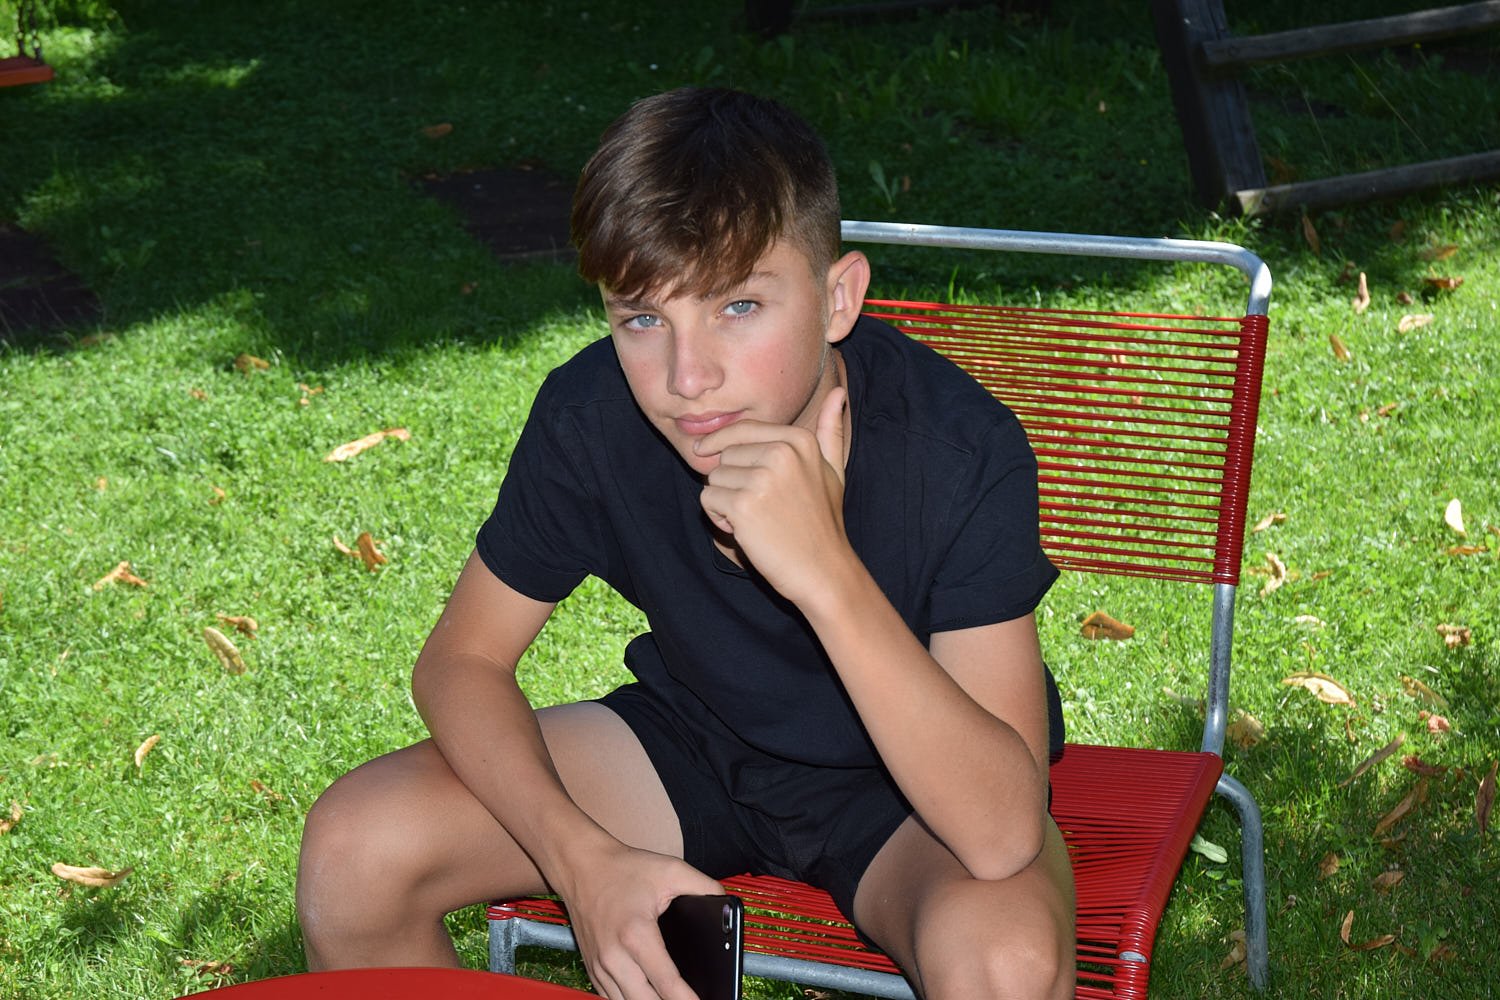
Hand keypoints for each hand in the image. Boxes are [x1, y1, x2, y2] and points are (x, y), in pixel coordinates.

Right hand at [557, 840, 723, 999]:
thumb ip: (704, 887)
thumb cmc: (623, 868)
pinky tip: (647, 994)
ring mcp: (599, 965)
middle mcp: (614, 956)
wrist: (581, 865)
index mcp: (636, 934)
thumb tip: (729, 909)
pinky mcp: (591, 967)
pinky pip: (611, 998)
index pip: (667, 983)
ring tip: (670, 998)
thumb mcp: (671, 870)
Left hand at [694, 387, 850, 603]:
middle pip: (724, 455)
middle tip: (757, 506)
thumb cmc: (824, 522)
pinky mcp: (744, 505)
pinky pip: (708, 499)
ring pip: (713, 478)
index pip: (742, 430)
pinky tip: (744, 530)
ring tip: (753, 519)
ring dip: (723, 501)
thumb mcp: (834, 470)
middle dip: (730, 480)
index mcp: (799, 440)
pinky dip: (718, 518)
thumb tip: (839, 393)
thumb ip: (830, 430)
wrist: (824, 570)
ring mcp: (762, 479)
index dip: (721, 444)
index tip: (704, 452)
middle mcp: (782, 453)